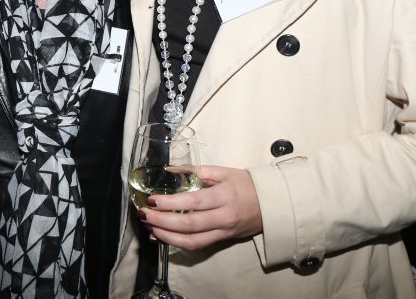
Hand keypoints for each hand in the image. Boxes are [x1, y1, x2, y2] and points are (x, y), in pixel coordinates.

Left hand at [138, 166, 262, 250]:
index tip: (152, 199)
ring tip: (148, 226)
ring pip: (191, 241)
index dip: (170, 203)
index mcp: (224, 196)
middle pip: (188, 225)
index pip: (193, 202)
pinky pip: (197, 245)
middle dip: (162, 222)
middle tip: (143, 214)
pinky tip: (161, 236)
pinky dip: (176, 243)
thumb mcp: (224, 171)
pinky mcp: (221, 240)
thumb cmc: (246, 184)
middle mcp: (223, 217)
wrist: (272, 204)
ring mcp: (223, 232)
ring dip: (166, 236)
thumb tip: (169, 170)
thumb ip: (196, 170)